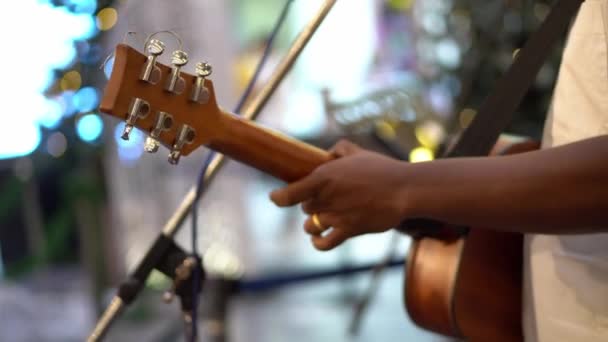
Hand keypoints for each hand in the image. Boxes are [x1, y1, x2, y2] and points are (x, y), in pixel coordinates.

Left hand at [270, 140, 409, 250]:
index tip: (275, 198)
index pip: (290, 194)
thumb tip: (330, 153)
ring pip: (311, 225)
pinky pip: (325, 243)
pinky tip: (318, 239)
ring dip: (313, 222)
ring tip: (321, 217)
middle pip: (305, 207)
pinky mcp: (349, 231)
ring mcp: (337, 216)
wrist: (405, 189)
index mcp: (323, 177)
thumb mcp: (358, 152)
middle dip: (310, 204)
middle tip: (324, 198)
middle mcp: (326, 198)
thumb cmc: (382, 169)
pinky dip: (318, 243)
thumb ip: (340, 149)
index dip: (279, 198)